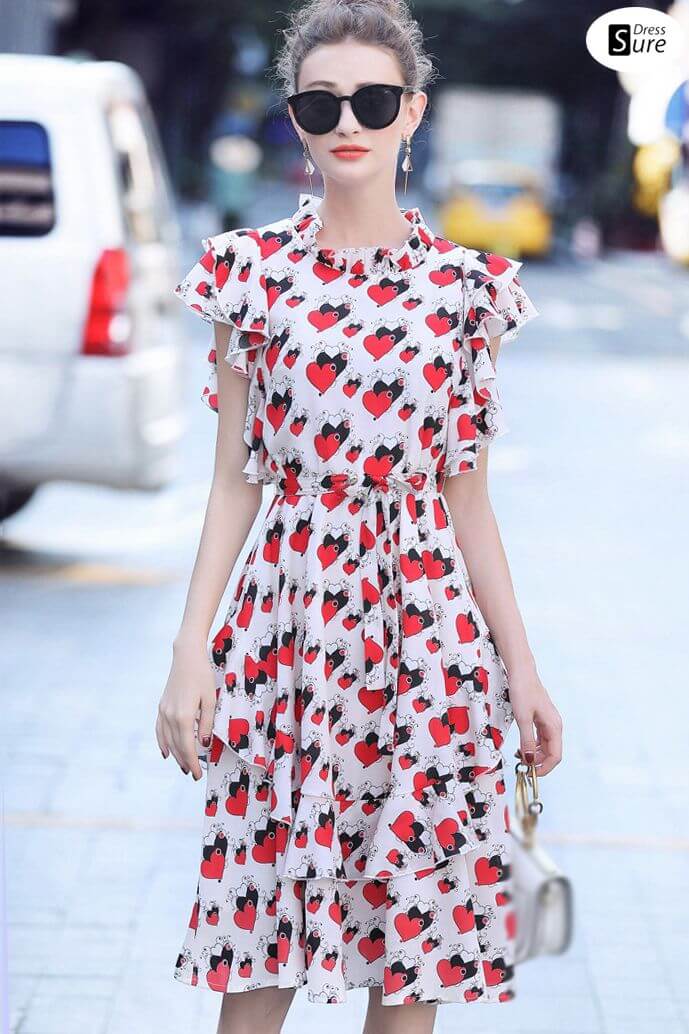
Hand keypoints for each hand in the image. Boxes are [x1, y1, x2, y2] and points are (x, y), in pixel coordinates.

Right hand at [156, 641, 216, 779]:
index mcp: (184, 716)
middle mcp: (170, 716)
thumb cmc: (203, 676)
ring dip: (175, 755)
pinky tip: (166, 752)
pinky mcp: (161, 706)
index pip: (188, 747)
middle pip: (177, 746)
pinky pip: (160, 730)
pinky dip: (162, 743)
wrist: (186, 657)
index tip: (198, 775)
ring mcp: (163, 711)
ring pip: (167, 740)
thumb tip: (203, 745)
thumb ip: (207, 724)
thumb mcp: (211, 700)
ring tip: (183, 766)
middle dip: (186, 762)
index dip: (193, 763)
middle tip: (194, 774)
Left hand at [508, 665, 562, 775]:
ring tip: (519, 756)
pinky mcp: (541, 718)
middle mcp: (554, 726)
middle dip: (538, 762)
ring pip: (545, 746)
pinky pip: (540, 738)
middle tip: (521, 766)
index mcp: (554, 727)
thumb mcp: (522, 718)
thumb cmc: (522, 691)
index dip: (545, 769)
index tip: (530, 774)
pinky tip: (522, 746)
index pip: (555, 756)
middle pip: (551, 753)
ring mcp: (548, 721)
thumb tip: (530, 761)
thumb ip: (526, 741)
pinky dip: (532, 745)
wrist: (521, 672)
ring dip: (535, 754)